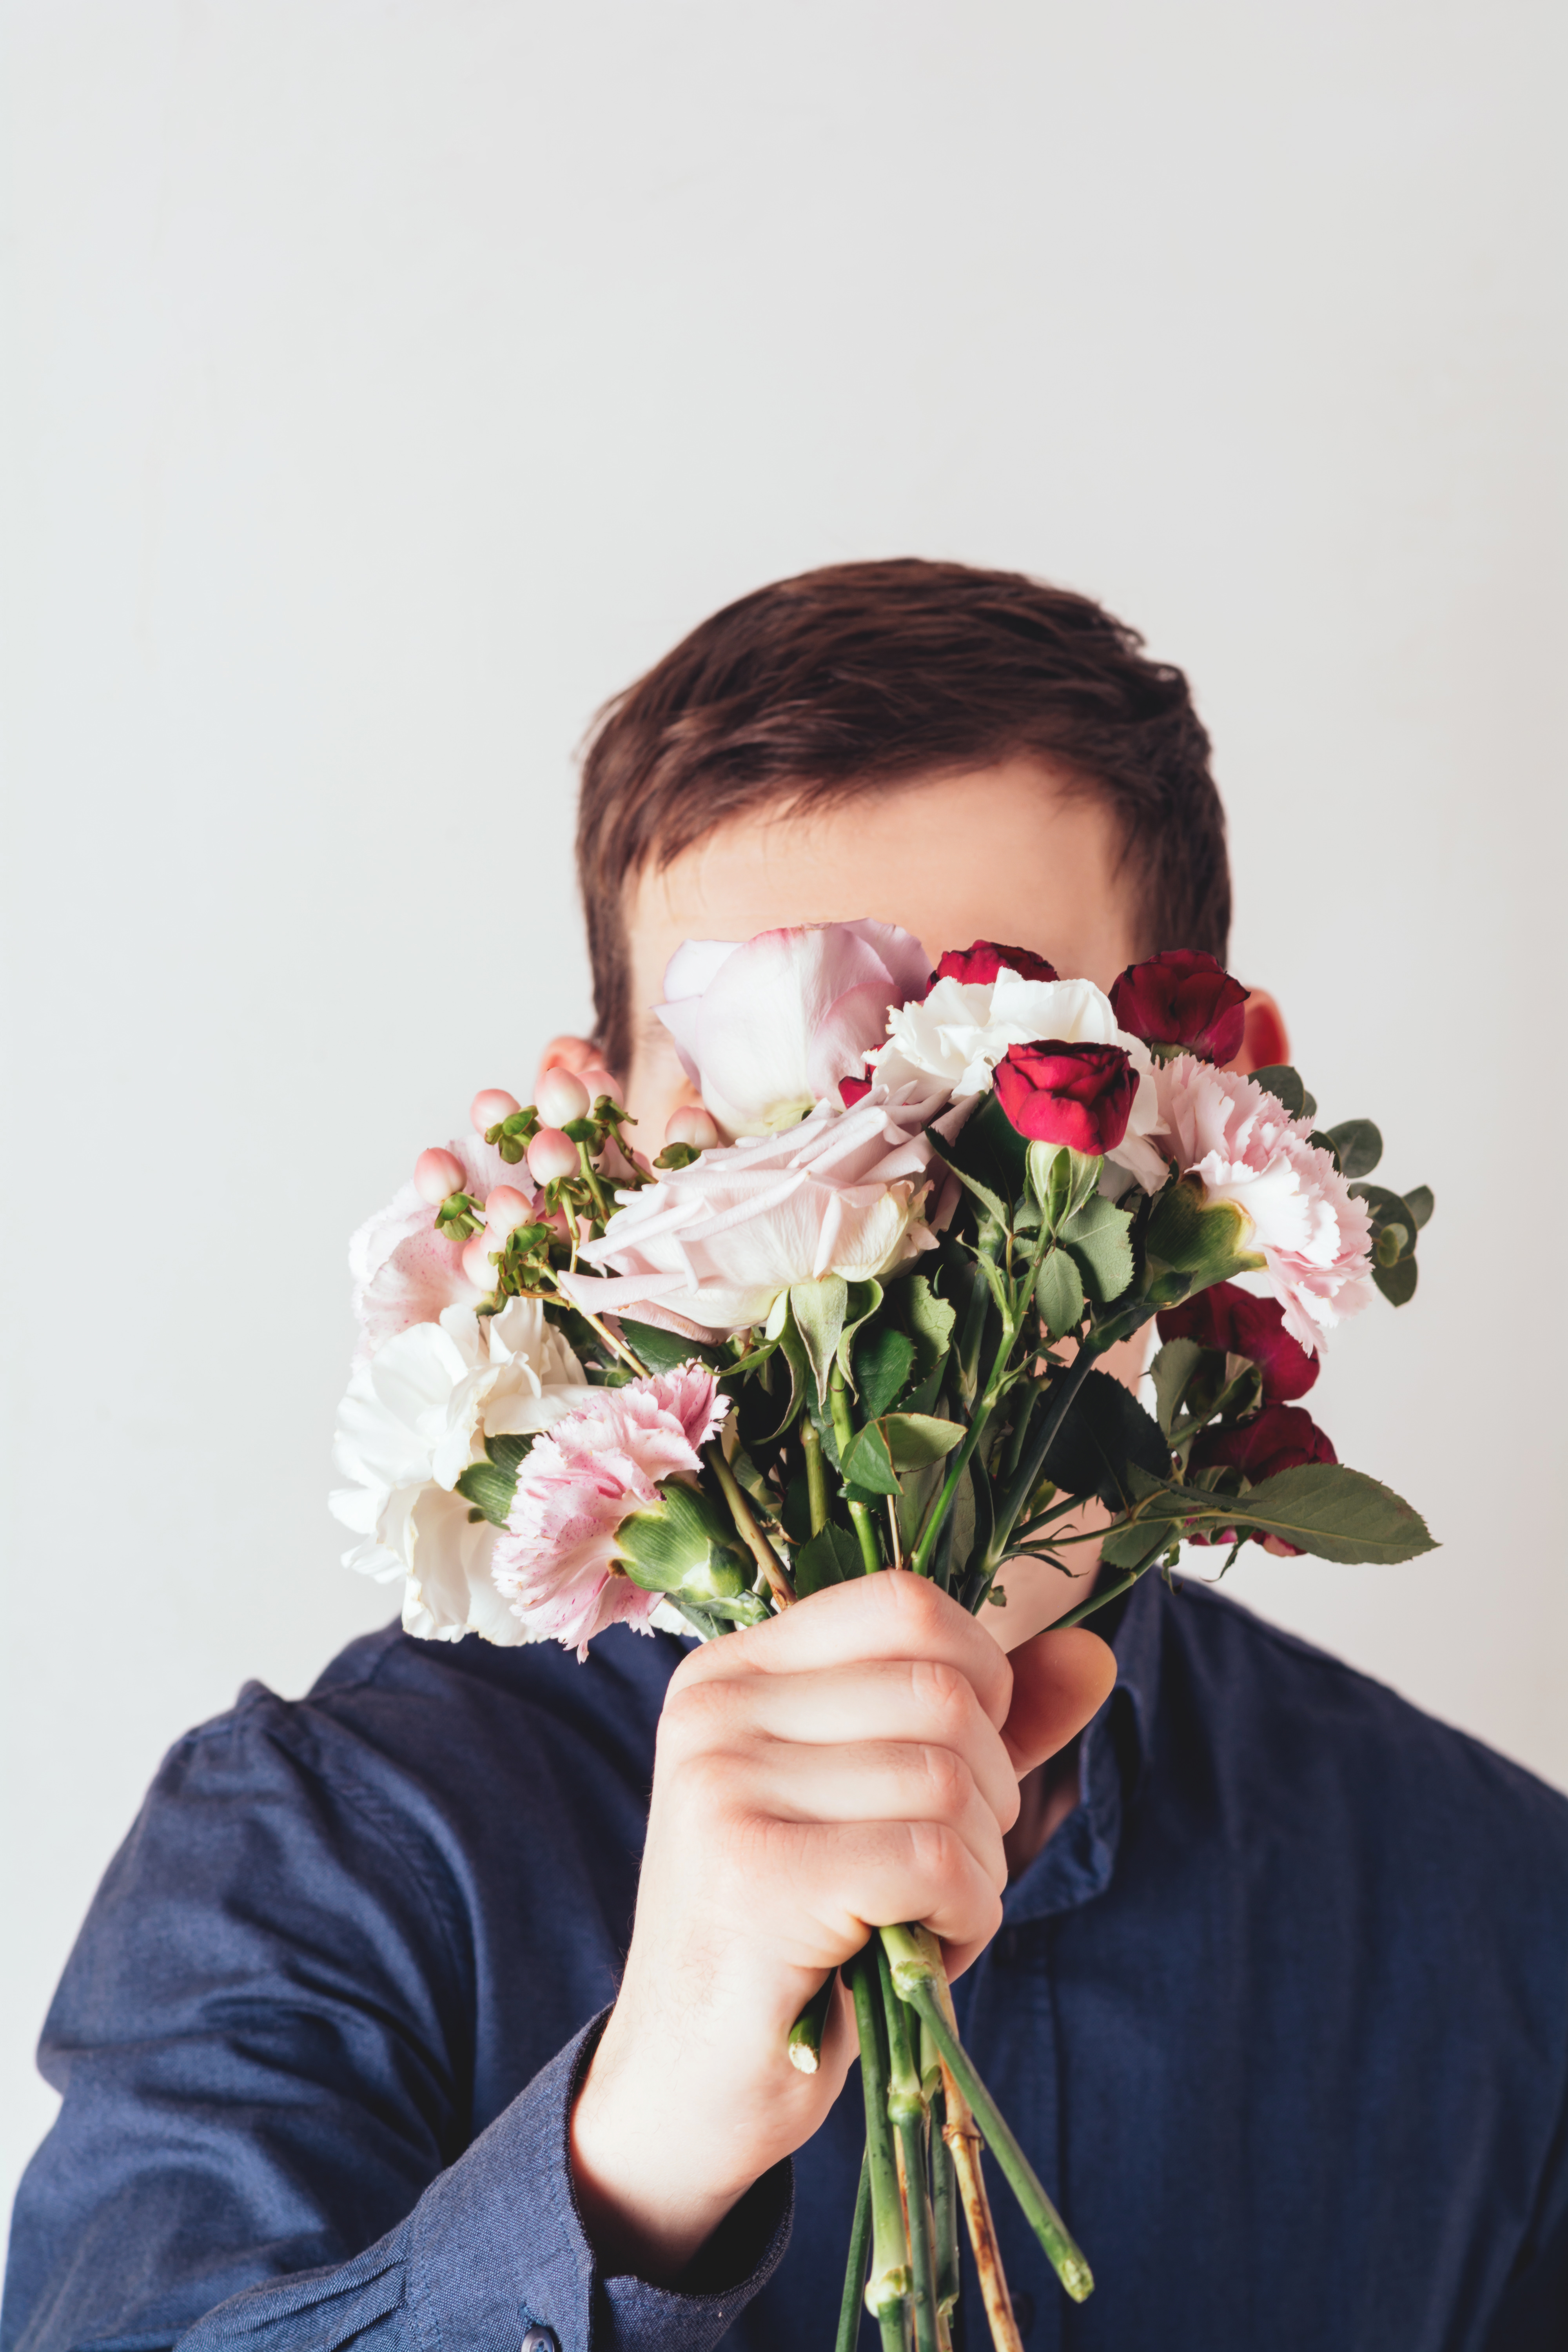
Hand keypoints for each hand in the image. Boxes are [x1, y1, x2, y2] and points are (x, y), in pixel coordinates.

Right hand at [569, 1571, 1115, 2280]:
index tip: (965, 1765)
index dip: (982, 1677)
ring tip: (918, 1923)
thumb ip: (988, 1722)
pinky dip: (965, 1921)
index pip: (904, 1601)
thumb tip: (1094, 1654)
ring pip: (949, 1781)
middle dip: (991, 1794)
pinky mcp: (756, 1877)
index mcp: (736, 1671)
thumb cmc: (803, 1937)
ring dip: (978, 1874)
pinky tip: (918, 1955)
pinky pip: (935, 1862)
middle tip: (940, 1874)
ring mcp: (724, 1786)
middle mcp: (716, 1708)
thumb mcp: (890, 1804)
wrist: (689, 2085)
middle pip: (943, 1692)